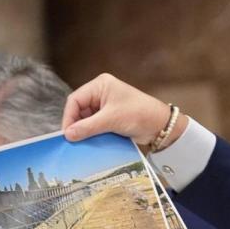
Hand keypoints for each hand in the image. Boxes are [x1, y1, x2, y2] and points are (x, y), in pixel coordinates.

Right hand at [62, 73, 185, 146]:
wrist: (162, 126)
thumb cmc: (140, 114)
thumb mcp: (111, 119)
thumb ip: (88, 127)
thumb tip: (68, 134)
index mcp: (100, 85)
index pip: (75, 100)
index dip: (69, 116)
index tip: (67, 133)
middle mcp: (101, 93)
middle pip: (80, 110)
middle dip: (77, 125)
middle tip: (73, 141)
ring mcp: (106, 106)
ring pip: (87, 119)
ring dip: (85, 131)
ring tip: (81, 143)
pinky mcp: (111, 118)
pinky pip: (96, 126)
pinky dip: (93, 134)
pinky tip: (91, 143)